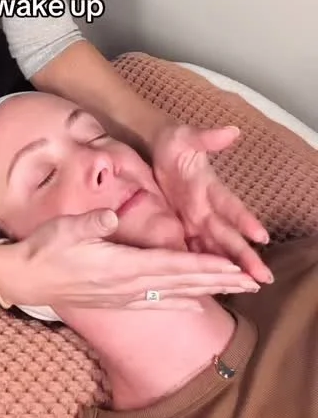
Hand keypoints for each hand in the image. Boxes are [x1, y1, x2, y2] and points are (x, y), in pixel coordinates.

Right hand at [0, 209, 261, 312]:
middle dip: (218, 282)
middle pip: (182, 284)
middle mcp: (127, 287)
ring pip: (174, 295)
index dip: (205, 268)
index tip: (233, 267)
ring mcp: (122, 297)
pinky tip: (195, 304)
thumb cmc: (43, 250)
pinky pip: (155, 303)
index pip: (172, 267)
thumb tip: (112, 218)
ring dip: (207, 292)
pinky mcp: (116, 301)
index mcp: (119, 267)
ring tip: (234, 291)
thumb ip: (91, 224)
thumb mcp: (64, 229)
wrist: (23, 279)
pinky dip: (180, 302)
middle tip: (252, 282)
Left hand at [152, 123, 272, 282]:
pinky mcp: (182, 227)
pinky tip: (214, 285)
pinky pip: (194, 250)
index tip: (260, 236)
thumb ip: (207, 137)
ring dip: (230, 267)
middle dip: (245, 256)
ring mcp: (196, 220)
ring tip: (248, 287)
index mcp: (210, 188)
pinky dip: (203, 267)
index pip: (230, 206)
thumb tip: (231, 131)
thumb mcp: (187, 136)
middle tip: (263, 277)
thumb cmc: (175, 142)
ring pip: (216, 248)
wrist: (154, 148)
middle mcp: (207, 208)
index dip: (244, 220)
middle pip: (228, 235)